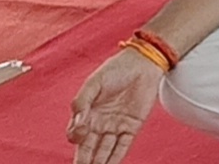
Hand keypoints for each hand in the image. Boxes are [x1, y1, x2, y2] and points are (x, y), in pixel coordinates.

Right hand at [67, 48, 169, 163]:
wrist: (143, 63)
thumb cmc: (116, 69)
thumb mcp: (93, 83)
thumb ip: (82, 102)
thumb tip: (79, 122)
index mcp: (87, 113)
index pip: (76, 134)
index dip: (76, 137)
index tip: (79, 133)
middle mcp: (99, 123)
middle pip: (89, 148)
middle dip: (84, 160)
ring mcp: (115, 126)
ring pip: (104, 151)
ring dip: (99, 163)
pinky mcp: (131, 127)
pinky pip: (122, 146)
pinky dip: (116, 158)